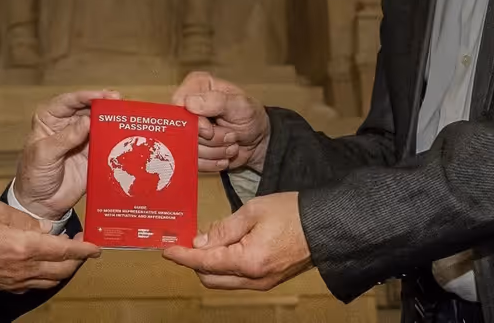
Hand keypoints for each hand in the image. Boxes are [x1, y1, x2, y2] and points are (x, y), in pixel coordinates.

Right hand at [0, 202, 101, 291]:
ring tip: (66, 254)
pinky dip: (46, 276)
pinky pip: (34, 285)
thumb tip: (44, 227)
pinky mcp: (5, 287)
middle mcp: (23, 268)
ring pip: (50, 280)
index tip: (97, 246)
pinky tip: (42, 265)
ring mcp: (14, 281)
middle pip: (62, 270)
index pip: (64, 251)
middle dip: (78, 260)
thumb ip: (25, 219)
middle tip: (83, 247)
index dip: (84, 249)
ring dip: (63, 269)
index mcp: (23, 246)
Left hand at [14, 89, 122, 220]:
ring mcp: (81, 138)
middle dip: (104, 104)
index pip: (69, 101)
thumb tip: (87, 121)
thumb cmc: (33, 175)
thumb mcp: (44, 154)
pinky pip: (106, 142)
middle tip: (119, 102)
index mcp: (50, 118)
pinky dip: (116, 137)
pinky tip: (127, 134)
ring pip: (99, 123)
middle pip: (88, 108)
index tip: (102, 96)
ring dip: (112, 118)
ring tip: (127, 115)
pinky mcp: (92, 154)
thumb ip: (65, 138)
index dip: (86, 96)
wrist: (41, 203)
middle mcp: (67, 124)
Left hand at [162, 192, 312, 290]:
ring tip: (209, 239)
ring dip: (210, 264)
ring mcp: (263, 283)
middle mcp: (254, 279)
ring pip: (223, 280)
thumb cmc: (293, 213)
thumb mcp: (253, 211)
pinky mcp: (269, 280)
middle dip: (194, 261)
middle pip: (210, 278)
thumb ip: (224, 228)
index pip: (204, 262)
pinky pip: (237, 278)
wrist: (326, 226)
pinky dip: (225, 266)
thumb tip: (201, 242)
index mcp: (248, 261)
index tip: (167, 250)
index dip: (182, 256)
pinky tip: (226, 246)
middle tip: (188, 240)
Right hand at [172, 71, 269, 171]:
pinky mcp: (191, 147)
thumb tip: (189, 103)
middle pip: (183, 130)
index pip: (178, 105)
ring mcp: (188, 128)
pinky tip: (224, 154)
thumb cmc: (250, 117)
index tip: (210, 130)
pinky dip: (212, 162)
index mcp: (197, 86)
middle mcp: (188, 105)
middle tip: (230, 135)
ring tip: (231, 143)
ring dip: (215, 151)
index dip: (193, 123)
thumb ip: (217, 101)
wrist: (258, 140)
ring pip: (189, 148)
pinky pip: (193, 161)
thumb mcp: (240, 105)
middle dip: (211, 139)